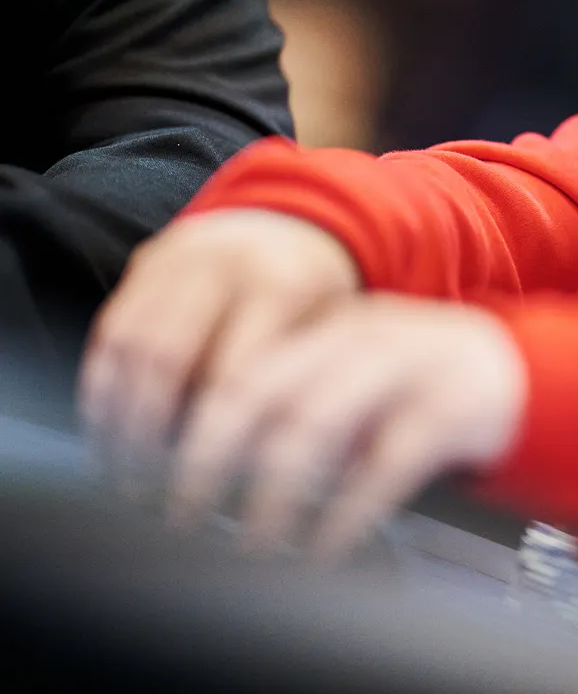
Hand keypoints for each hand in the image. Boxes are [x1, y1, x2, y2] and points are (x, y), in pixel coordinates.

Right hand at [80, 209, 362, 467]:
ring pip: (129, 346)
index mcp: (282, 283)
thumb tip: (278, 478)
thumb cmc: (321, 296)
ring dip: (118, 420)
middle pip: (169, 359)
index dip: (218, 440)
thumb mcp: (334, 331)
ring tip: (124, 478)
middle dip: (154, 437)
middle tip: (154, 497)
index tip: (213, 494)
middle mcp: (223, 264)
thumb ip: (305, 388)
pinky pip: (110, 331)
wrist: (296, 221)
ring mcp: (177, 259)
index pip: (235, 375)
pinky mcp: (145, 263)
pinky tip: (108, 434)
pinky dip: (102, 388)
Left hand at [166, 293, 525, 557]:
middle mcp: (368, 337)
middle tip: (182, 514)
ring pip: (316, 424)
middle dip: (211, 458)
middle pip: (265, 390)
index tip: (159, 476)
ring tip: (252, 542)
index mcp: (339, 326)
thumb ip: (311, 401)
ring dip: (271, 493)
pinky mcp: (453, 409)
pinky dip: (346, 511)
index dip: (195, 424)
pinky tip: (325, 544)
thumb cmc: (439, 390)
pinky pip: (385, 463)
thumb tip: (218, 463)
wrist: (543, 376)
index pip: (246, 368)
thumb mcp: (371, 377)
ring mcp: (412, 367)